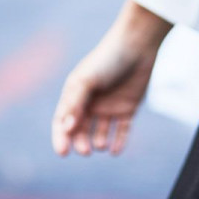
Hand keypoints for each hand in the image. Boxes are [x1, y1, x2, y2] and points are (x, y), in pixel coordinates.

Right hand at [51, 0, 171, 156]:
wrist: (137, 46)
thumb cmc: (107, 60)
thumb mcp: (86, 80)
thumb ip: (75, 103)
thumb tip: (66, 128)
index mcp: (75, 96)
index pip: (63, 122)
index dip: (61, 138)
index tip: (63, 152)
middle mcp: (91, 104)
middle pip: (81, 131)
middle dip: (81, 142)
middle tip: (85, 151)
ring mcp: (110, 107)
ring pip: (101, 132)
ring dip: (100, 142)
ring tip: (101, 145)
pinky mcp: (128, 108)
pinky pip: (122, 130)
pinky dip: (119, 141)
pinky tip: (115, 151)